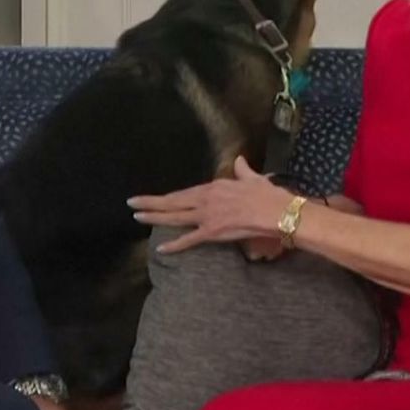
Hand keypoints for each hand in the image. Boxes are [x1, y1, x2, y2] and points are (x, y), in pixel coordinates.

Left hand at [129, 156, 293, 254]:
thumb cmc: (269, 195)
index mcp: (215, 187)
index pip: (186, 192)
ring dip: (155, 217)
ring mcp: (207, 215)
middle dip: (151, 202)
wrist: (278, 211)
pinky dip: (175, 244)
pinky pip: (189, 239)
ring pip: (175, 216)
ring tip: (137, 217)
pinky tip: (160, 248)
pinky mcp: (212, 231)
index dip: (169, 195)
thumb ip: (243, 171)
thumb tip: (239, 161)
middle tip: (131, 202)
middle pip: (173, 201)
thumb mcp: (254, 179)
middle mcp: (206, 199)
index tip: (155, 197)